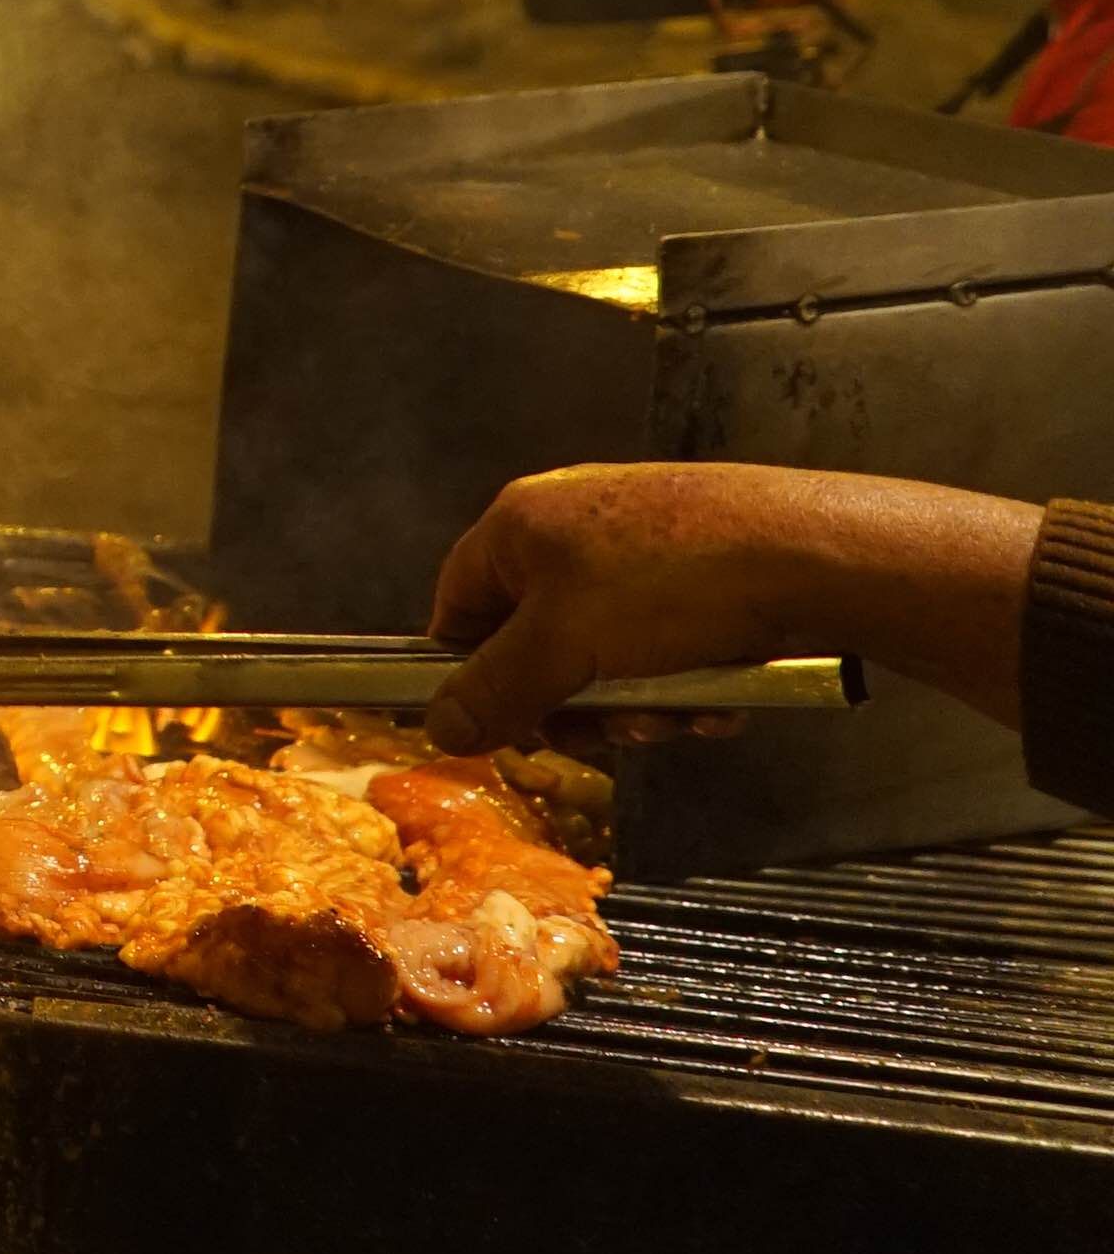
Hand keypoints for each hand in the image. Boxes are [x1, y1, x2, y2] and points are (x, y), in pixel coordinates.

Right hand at [425, 462, 1036, 753]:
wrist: (812, 555)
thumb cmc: (674, 583)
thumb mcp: (563, 648)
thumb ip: (494, 692)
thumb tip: (440, 727)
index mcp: (519, 524)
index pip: (457, 608)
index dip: (475, 674)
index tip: (506, 723)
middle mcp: (572, 524)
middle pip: (535, 640)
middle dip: (575, 700)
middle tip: (609, 729)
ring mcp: (639, 543)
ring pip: (605, 650)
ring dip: (636, 700)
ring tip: (678, 711)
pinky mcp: (697, 566)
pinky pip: (661, 640)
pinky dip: (682, 679)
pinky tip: (715, 696)